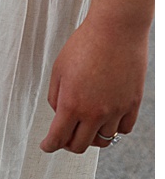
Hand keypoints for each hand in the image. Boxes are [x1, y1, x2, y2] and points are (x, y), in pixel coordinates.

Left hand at [40, 16, 147, 153]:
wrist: (115, 32)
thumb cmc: (83, 46)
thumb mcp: (58, 71)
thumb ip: (56, 98)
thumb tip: (60, 115)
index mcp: (72, 104)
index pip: (58, 137)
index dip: (49, 145)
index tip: (46, 146)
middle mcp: (95, 112)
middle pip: (80, 145)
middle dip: (68, 145)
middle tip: (63, 138)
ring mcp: (116, 110)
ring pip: (103, 139)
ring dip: (92, 137)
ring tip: (85, 127)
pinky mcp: (133, 104)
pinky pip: (123, 129)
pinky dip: (113, 129)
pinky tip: (106, 121)